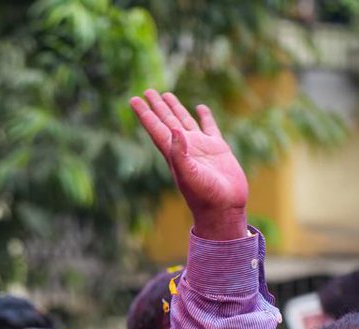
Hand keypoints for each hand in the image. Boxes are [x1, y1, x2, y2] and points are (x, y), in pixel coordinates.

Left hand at [131, 90, 247, 240]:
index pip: (155, 129)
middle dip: (157, 107)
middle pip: (166, 122)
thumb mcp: (188, 175)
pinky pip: (210, 127)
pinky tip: (200, 107)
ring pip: (184, 121)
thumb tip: (173, 130)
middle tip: (147, 91)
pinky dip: (205, 116)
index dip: (145, 114)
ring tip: (166, 95)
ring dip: (175, 109)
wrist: (224, 208)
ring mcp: (201, 147)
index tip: (134, 100)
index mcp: (173, 154)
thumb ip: (179, 153)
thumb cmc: (204, 196)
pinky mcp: (218, 148)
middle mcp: (184, 148)